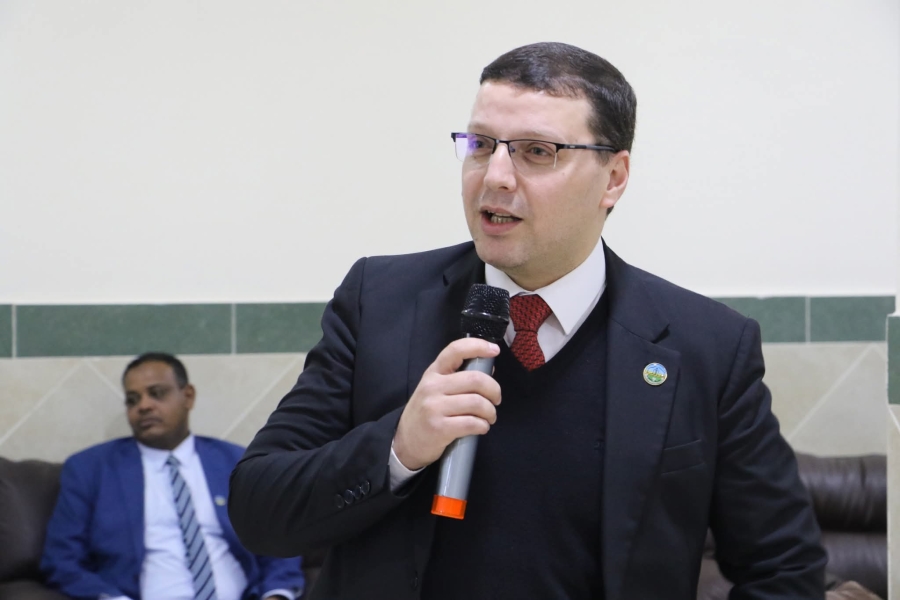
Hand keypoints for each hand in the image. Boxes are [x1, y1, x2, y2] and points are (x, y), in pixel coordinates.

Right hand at [393, 338, 501, 470]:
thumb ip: (459, 379)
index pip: (455, 350)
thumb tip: (489, 371)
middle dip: (494, 390)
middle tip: (496, 400)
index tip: (494, 350)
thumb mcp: (436, 390)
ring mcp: (434, 407)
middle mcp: (432, 386)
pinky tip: (481, 428)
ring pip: (477, 403)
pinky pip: (472, 423)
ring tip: (489, 417)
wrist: (405, 442)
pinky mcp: (439, 428)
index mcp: (433, 372)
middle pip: (475, 379)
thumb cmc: (426, 413)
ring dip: (490, 412)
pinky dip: (483, 426)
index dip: (478, 346)